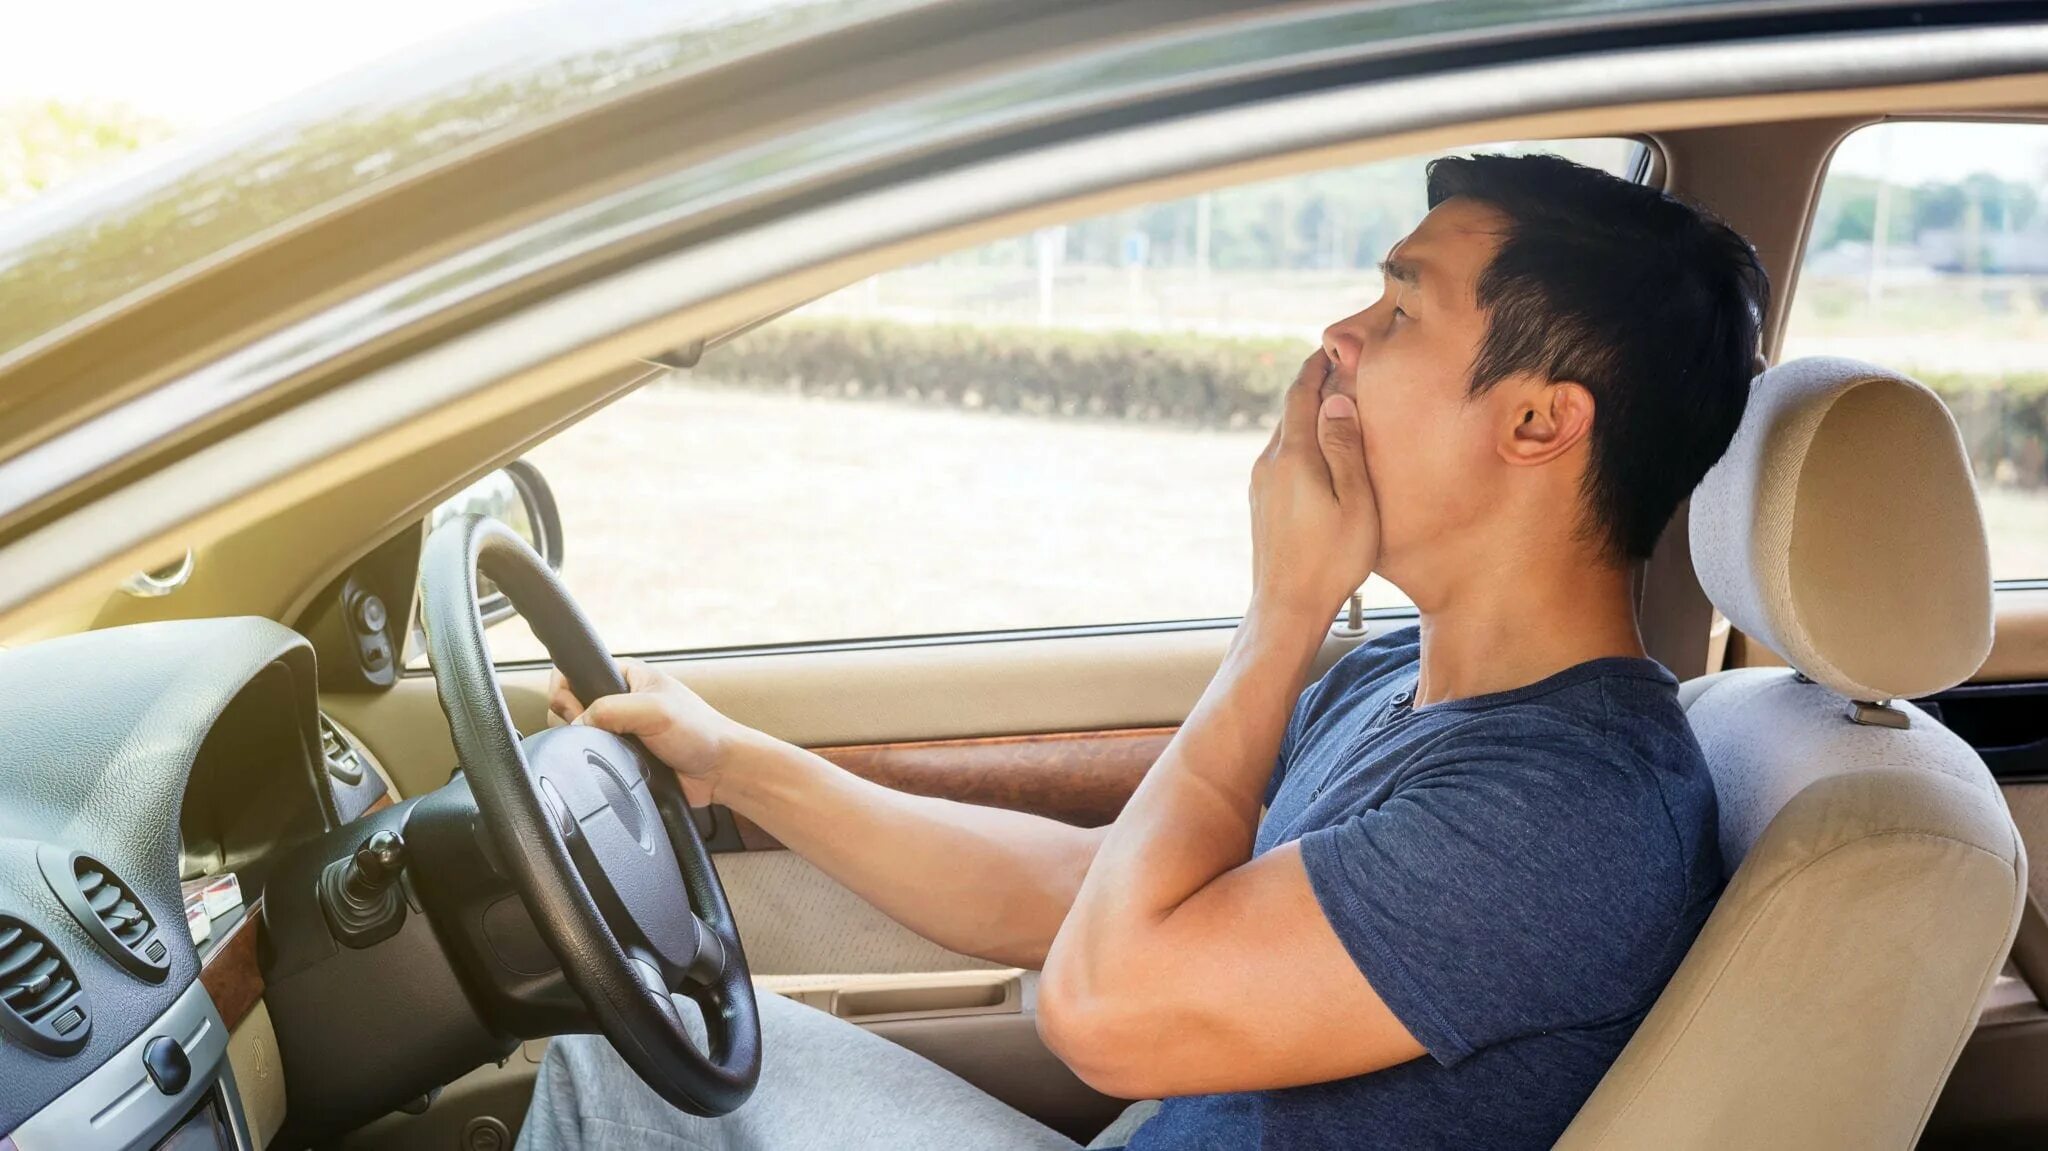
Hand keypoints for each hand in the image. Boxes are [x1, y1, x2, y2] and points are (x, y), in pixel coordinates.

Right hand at [546, 658, 750, 804]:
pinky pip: (593, 760)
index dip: (565, 692)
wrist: (720, 771)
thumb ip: (610, 710)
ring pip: (577, 737)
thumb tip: (576, 726)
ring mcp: (618, 731)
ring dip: (585, 746)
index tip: (575, 711)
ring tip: (611, 751)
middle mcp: (618, 702)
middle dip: (571, 722)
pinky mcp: (621, 757)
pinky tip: (611, 767)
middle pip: (568, 708)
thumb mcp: (654, 710)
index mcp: (625, 677)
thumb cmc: (699, 732)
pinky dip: (594, 765)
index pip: (573, 673)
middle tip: (598, 734)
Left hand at [1247, 351, 1380, 622]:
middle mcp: (1269, 464)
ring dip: (1310, 418)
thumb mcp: (1355, 500)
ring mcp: (1261, 485)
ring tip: (1339, 408)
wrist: (1286, 607)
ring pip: (1287, 436)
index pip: (1301, 393)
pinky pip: (1283, 459)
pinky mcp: (1261, 503)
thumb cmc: (1331, 560)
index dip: (1318, 365)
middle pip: (1292, 411)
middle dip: (1316, 387)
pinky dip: (1304, 444)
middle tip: (1344, 369)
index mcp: (1292, 456)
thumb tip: (1336, 398)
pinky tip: (1324, 456)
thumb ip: (1345, 446)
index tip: (1333, 346)